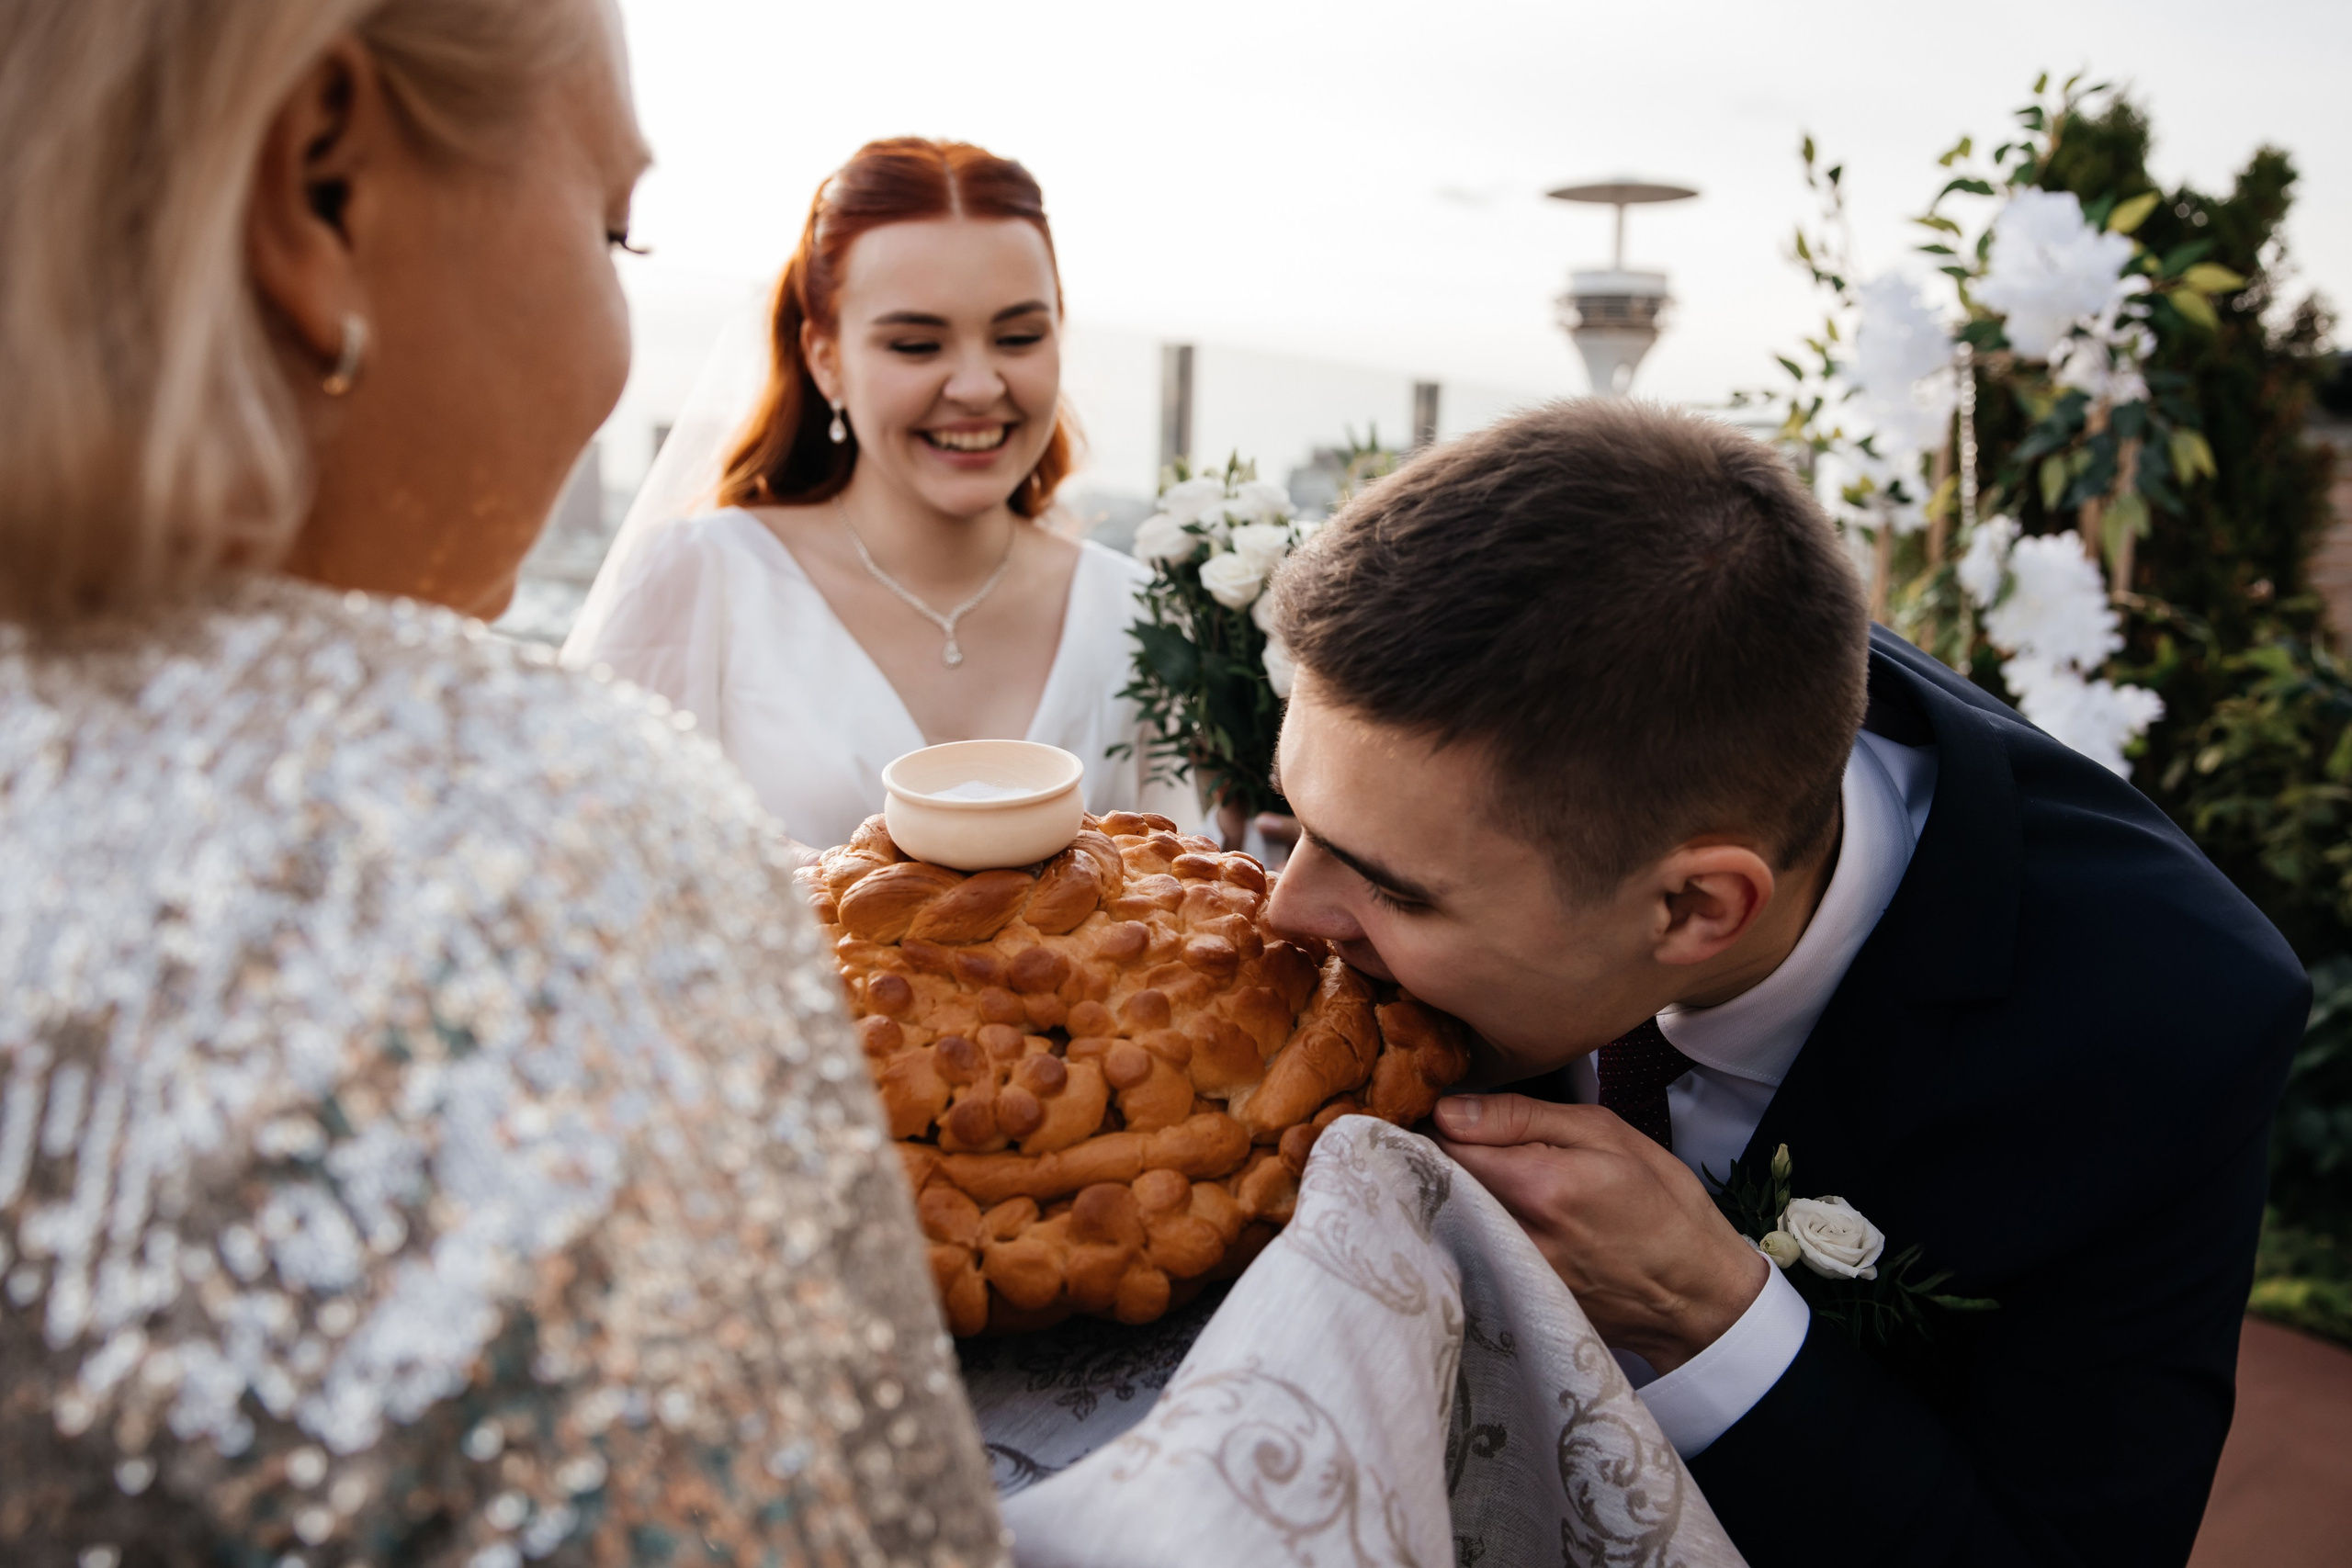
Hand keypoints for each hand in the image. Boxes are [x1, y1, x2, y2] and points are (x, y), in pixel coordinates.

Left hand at [1431, 1093, 1767, 1372]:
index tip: (1457, 1116)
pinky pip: (1475, 1249)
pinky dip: (1480, 1228)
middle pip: (1442, 1185)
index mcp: (1541, 1186)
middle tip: (1476, 1146)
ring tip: (1501, 1183)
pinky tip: (1511, 1221)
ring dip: (1463, 1194)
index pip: (1447, 1145)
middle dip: (1448, 1160)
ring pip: (1454, 1217)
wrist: (1696, 1293)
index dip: (1444, 1124)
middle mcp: (1517, 1235)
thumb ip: (1521, 1117)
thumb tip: (1449, 1111)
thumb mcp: (1606, 1134)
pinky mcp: (1515, 1296)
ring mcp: (1513, 1273)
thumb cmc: (1663, 1204)